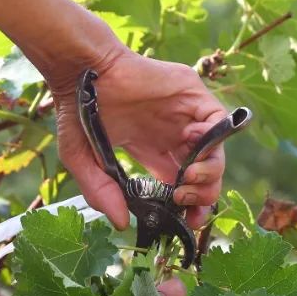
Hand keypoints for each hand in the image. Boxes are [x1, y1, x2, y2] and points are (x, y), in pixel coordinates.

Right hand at [53, 50, 228, 229]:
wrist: (82, 72)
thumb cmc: (78, 112)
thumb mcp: (83, 161)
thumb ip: (100, 191)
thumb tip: (121, 223)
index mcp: (152, 150)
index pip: (181, 183)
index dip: (189, 205)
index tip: (185, 222)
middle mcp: (172, 135)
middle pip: (202, 173)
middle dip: (203, 196)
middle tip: (188, 205)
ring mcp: (184, 115)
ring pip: (214, 152)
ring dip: (210, 174)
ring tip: (190, 181)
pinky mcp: (192, 95)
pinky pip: (217, 122)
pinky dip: (214, 142)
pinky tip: (194, 155)